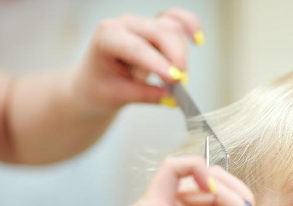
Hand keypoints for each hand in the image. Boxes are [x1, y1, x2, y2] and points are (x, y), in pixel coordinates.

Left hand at [70, 7, 202, 113]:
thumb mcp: (117, 96)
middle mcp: (125, 24)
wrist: (95, 81)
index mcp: (107, 36)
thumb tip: (172, 98)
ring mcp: (142, 23)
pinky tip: (197, 40)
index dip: (158, 62)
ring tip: (176, 79)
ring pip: (172, 29)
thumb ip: (145, 95)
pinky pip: (177, 19)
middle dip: (175, 57)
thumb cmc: (100, 87)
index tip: (175, 79)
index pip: (137, 47)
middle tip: (181, 84)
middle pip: (160, 32)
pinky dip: (190, 25)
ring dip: (181, 53)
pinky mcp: (156, 26)